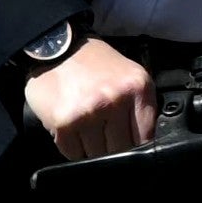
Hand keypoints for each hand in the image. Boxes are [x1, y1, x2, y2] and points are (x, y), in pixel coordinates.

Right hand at [23, 38, 155, 161]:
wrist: (56, 47)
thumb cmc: (93, 63)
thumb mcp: (128, 75)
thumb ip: (140, 106)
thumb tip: (144, 144)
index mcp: (137, 88)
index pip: (145, 138)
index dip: (136, 144)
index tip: (127, 142)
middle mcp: (114, 100)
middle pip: (121, 150)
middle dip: (112, 146)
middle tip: (102, 132)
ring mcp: (88, 113)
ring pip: (97, 155)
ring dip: (91, 148)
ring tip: (85, 127)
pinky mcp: (65, 123)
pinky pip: (74, 153)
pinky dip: (72, 147)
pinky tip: (71, 129)